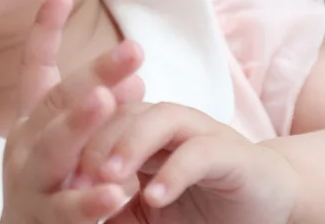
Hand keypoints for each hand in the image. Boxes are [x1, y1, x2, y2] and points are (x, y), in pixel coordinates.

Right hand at [0, 0, 144, 223]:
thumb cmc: (51, 184)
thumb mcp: (66, 142)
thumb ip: (95, 110)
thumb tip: (138, 78)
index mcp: (31, 119)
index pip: (35, 65)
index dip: (45, 27)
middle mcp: (24, 142)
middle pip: (57, 100)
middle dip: (94, 73)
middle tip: (133, 49)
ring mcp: (28, 180)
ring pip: (53, 147)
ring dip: (79, 123)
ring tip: (106, 100)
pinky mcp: (39, 220)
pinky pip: (66, 209)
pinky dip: (89, 199)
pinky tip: (115, 191)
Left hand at [76, 101, 298, 223]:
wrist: (269, 207)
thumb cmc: (202, 209)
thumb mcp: (148, 215)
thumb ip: (115, 211)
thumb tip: (65, 223)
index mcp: (141, 129)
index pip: (100, 119)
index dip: (77, 143)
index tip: (55, 178)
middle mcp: (167, 123)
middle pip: (123, 111)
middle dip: (96, 139)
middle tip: (76, 176)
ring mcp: (200, 132)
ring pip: (159, 119)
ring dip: (130, 145)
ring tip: (108, 176)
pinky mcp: (232, 153)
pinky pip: (199, 153)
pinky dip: (175, 172)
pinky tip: (155, 196)